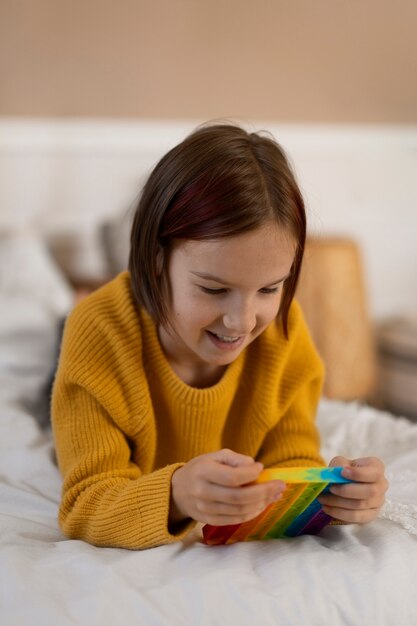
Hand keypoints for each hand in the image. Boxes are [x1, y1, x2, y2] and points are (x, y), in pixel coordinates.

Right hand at [170, 449, 285, 526]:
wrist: (177, 491)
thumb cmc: (200, 469)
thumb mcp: (214, 456)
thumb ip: (235, 459)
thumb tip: (255, 467)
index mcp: (203, 472)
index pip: (232, 477)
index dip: (250, 474)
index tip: (261, 468)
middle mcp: (203, 492)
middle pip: (239, 497)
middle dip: (263, 492)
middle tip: (280, 486)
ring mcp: (205, 509)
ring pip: (239, 510)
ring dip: (261, 503)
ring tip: (275, 495)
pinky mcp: (209, 521)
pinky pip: (235, 519)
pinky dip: (252, 513)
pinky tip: (262, 504)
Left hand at [317, 456, 388, 523]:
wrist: (344, 483)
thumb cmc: (344, 470)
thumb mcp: (340, 462)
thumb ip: (339, 465)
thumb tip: (338, 473)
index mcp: (377, 468)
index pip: (374, 473)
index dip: (359, 474)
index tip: (342, 472)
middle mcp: (382, 485)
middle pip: (370, 492)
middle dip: (347, 491)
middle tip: (331, 488)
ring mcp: (378, 502)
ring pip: (361, 505)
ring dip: (339, 502)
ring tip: (323, 498)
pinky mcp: (371, 515)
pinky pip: (356, 517)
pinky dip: (339, 513)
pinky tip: (327, 508)